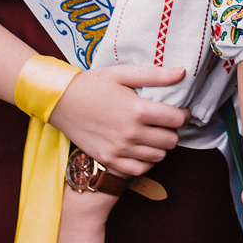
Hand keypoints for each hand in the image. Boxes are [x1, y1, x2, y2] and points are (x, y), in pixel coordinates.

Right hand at [47, 63, 187, 176]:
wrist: (59, 101)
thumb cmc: (92, 84)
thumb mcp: (123, 73)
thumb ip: (155, 75)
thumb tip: (183, 73)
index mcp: (137, 109)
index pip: (177, 120)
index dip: (183, 115)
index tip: (180, 112)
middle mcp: (131, 133)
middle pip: (171, 141)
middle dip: (173, 131)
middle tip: (166, 123)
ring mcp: (119, 149)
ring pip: (158, 156)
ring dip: (161, 146)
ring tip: (153, 135)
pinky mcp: (108, 159)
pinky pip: (139, 169)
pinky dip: (146, 162)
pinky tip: (142, 150)